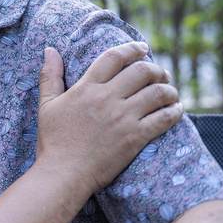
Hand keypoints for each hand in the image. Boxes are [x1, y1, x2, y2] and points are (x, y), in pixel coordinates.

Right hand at [37, 42, 181, 194]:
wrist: (63, 174)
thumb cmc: (53, 142)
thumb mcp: (47, 105)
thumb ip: (50, 76)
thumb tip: (49, 50)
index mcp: (86, 88)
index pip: (113, 57)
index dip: (131, 49)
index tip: (143, 48)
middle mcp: (106, 99)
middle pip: (142, 71)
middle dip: (156, 69)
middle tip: (160, 74)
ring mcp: (123, 118)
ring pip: (158, 92)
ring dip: (169, 90)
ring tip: (170, 93)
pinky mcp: (135, 137)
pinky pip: (165, 118)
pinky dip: (175, 111)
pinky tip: (176, 111)